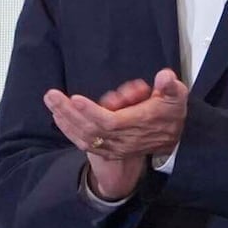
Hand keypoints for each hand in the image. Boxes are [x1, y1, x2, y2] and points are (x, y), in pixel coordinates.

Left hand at [45, 68, 188, 196]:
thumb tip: (164, 77)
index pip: (111, 122)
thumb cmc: (170, 112)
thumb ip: (170, 86)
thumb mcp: (176, 96)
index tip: (75, 98)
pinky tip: (58, 118)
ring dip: (65, 120)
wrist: (173, 139)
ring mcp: (116, 147)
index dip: (92, 112)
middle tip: (51, 95)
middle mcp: (125, 139)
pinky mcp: (109, 150)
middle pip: (91, 129)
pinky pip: (85, 143)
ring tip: (52, 102)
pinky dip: (70, 131)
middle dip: (69, 112)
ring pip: (85, 137)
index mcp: (139, 124)